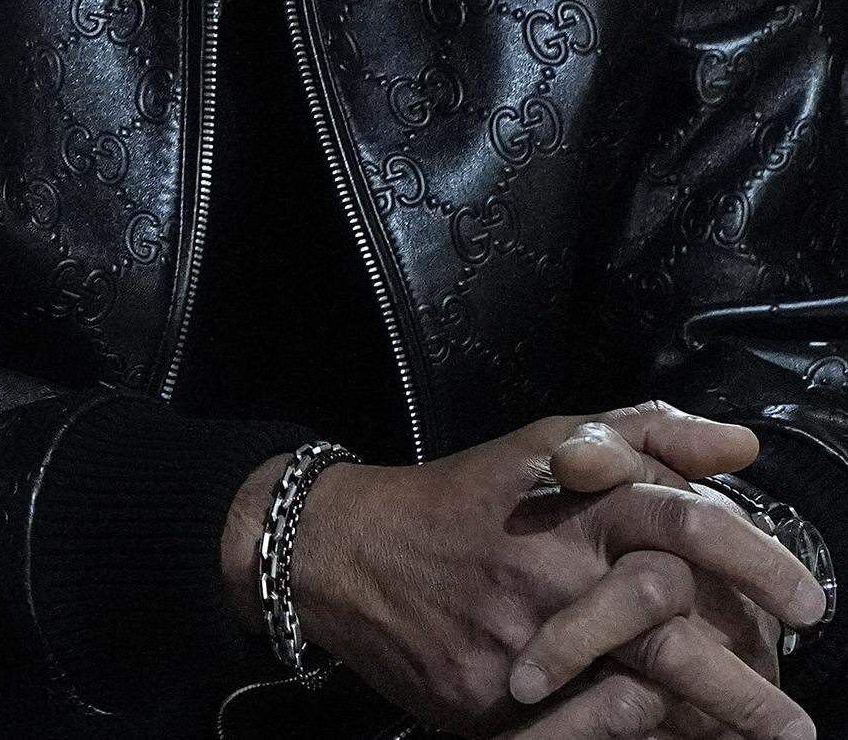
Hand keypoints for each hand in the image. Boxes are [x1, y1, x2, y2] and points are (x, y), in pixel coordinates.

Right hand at [230, 404, 824, 734]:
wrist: (346, 551)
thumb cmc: (465, 498)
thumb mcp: (548, 445)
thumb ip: (647, 436)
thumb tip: (743, 447)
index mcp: (573, 504)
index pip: (686, 522)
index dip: (759, 562)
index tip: (810, 607)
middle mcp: (549, 569)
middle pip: (669, 630)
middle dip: (745, 683)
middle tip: (797, 723)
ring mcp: (515, 636)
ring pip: (632, 688)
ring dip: (706, 724)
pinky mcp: (483, 692)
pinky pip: (573, 728)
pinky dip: (629, 737)